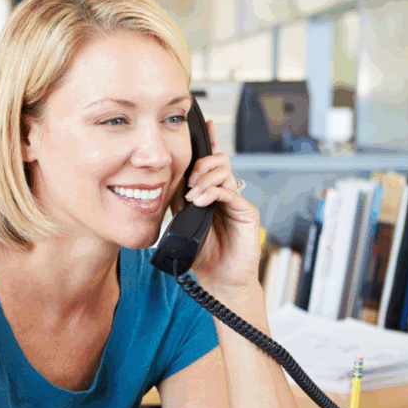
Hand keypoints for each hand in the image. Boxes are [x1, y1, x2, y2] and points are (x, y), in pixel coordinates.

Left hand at [182, 120, 260, 294]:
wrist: (221, 282)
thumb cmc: (204, 259)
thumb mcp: (182, 228)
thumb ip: (176, 207)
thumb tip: (160, 191)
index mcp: (210, 195)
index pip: (207, 164)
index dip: (206, 143)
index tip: (201, 126)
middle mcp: (224, 195)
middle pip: (217, 161)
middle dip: (200, 163)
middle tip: (188, 180)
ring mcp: (236, 202)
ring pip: (224, 171)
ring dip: (205, 177)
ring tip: (192, 194)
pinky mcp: (247, 212)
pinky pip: (230, 191)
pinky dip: (213, 192)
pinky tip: (200, 201)